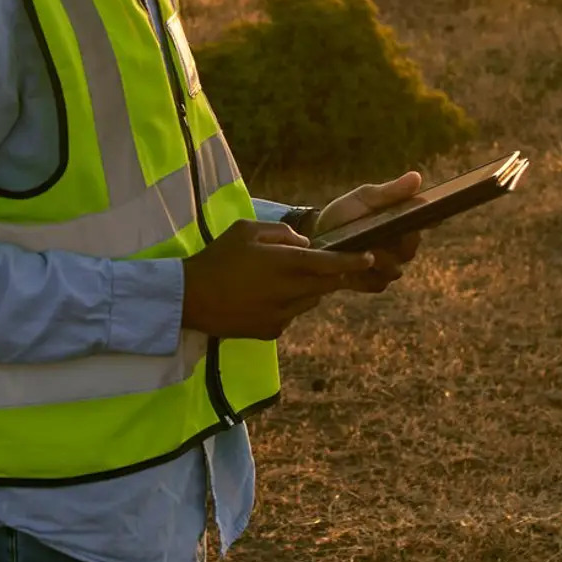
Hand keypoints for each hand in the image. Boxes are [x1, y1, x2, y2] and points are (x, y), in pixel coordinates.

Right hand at [180, 220, 374, 340]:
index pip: (329, 263)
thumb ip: (281, 233)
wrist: (191, 299)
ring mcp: (282, 315)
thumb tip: (305, 244)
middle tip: (333, 264)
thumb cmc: (218, 257)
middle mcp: (288, 291)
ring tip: (288, 277)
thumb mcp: (246, 230)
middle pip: (326, 285)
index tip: (369, 256)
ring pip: (311, 301)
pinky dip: (290, 304)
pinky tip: (268, 296)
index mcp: (283, 264)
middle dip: (333, 274)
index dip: (352, 260)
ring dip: (310, 289)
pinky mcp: (272, 331)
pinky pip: (292, 315)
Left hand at [315, 171, 423, 293]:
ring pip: (395, 268)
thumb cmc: (344, 214)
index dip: (430, 219)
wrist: (316, 238)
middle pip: (411, 248)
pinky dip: (366, 276)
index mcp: (401, 222)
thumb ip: (390, 192)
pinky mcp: (372, 283)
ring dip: (380, 260)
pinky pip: (378, 283)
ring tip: (366, 251)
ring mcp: (387, 267)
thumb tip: (417, 177)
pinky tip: (354, 268)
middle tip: (384, 234)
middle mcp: (399, 246)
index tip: (431, 217)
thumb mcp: (364, 199)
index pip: (425, 221)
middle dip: (399, 242)